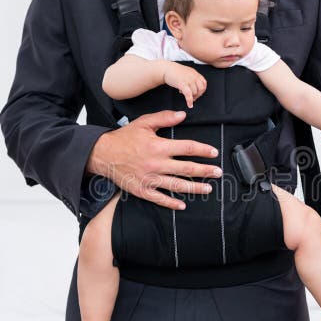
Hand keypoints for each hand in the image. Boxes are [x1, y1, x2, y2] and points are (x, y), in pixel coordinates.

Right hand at [85, 110, 221, 209]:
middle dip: (205, 171)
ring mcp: (149, 178)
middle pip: (187, 168)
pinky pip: (159, 198)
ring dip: (195, 188)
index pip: (187, 148)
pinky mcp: (142, 190)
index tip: (214, 152)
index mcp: (158, 146)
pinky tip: (183, 205)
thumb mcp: (144, 123)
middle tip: (218, 172)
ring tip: (208, 188)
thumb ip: (164, 118)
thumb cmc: (124, 137)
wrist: (102, 153)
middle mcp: (156, 163)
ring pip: (177, 185)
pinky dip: (172, 203)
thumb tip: (183, 115)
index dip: (203, 150)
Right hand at [163, 62, 206, 107]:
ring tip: (186, 96)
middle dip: (198, 95)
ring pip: (195, 92)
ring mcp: (188, 80)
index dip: (202, 90)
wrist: (166, 69)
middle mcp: (193, 76)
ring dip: (191, 97)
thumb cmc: (174, 72)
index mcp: (194, 73)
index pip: (204, 82)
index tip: (199, 93)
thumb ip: (192, 78)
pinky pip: (188, 94)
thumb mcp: (186, 72)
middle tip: (193, 98)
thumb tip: (195, 88)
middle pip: (201, 88)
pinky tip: (189, 105)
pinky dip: (189, 101)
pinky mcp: (182, 84)